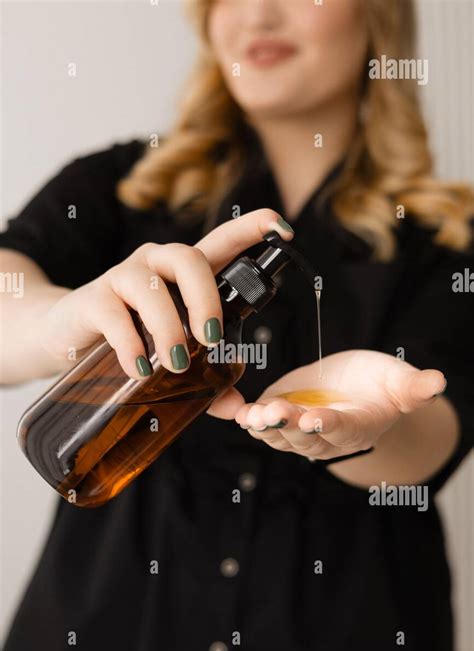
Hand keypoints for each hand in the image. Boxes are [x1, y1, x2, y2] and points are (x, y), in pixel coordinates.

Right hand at [36, 210, 292, 378]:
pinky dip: (131, 345)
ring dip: (168, 328)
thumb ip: (207, 381)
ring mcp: (123, 278)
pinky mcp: (93, 298)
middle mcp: (155, 266)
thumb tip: (238, 408)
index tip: (281, 228)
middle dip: (206, 298)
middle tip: (212, 338)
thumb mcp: (171, 356)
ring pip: (151, 288)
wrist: (67, 338)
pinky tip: (138, 370)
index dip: (251, 229)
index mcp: (183, 276)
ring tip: (174, 364)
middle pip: (189, 258)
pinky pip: (115, 315)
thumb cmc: (130, 340)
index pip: (220, 242)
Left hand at [230, 350, 446, 460]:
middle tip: (274, 413)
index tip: (314, 419)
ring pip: (279, 434)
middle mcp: (325, 436)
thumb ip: (414, 388)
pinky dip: (248, 419)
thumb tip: (437, 382)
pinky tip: (238, 411)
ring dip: (264, 425)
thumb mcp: (400, 381)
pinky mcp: (280, 417)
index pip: (341, 429)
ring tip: (252, 414)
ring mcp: (299, 430)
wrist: (357, 389)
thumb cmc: (381, 385)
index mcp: (356, 427)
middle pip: (304, 436)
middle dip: (287, 425)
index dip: (327, 426)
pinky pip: (262, 424)